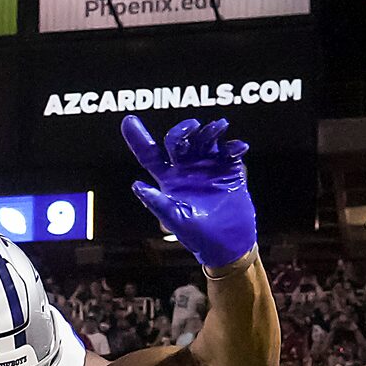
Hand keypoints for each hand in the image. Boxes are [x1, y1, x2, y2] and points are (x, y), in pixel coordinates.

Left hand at [122, 114, 256, 269]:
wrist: (227, 244)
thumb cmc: (196, 235)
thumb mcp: (173, 218)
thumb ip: (156, 201)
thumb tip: (136, 185)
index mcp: (168, 179)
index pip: (149, 155)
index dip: (138, 138)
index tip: (128, 120)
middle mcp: (186, 168)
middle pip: (181, 141)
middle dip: (183, 130)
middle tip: (192, 127)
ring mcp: (209, 166)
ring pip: (206, 140)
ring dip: (211, 131)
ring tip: (219, 127)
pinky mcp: (230, 169)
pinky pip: (231, 151)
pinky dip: (234, 146)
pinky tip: (237, 148)